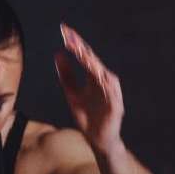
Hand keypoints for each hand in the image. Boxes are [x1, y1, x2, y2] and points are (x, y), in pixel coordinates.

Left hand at [54, 22, 124, 154]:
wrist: (99, 142)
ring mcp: (111, 92)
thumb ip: (67, 76)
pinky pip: (110, 91)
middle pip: (92, 60)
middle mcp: (103, 81)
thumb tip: (58, 54)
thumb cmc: (88, 119)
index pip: (84, 56)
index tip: (64, 31)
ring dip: (92, 62)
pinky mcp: (116, 105)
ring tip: (81, 52)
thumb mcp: (72, 95)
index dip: (75, 44)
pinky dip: (105, 82)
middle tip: (70, 37)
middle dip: (81, 48)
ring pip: (101, 73)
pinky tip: (98, 74)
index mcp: (94, 77)